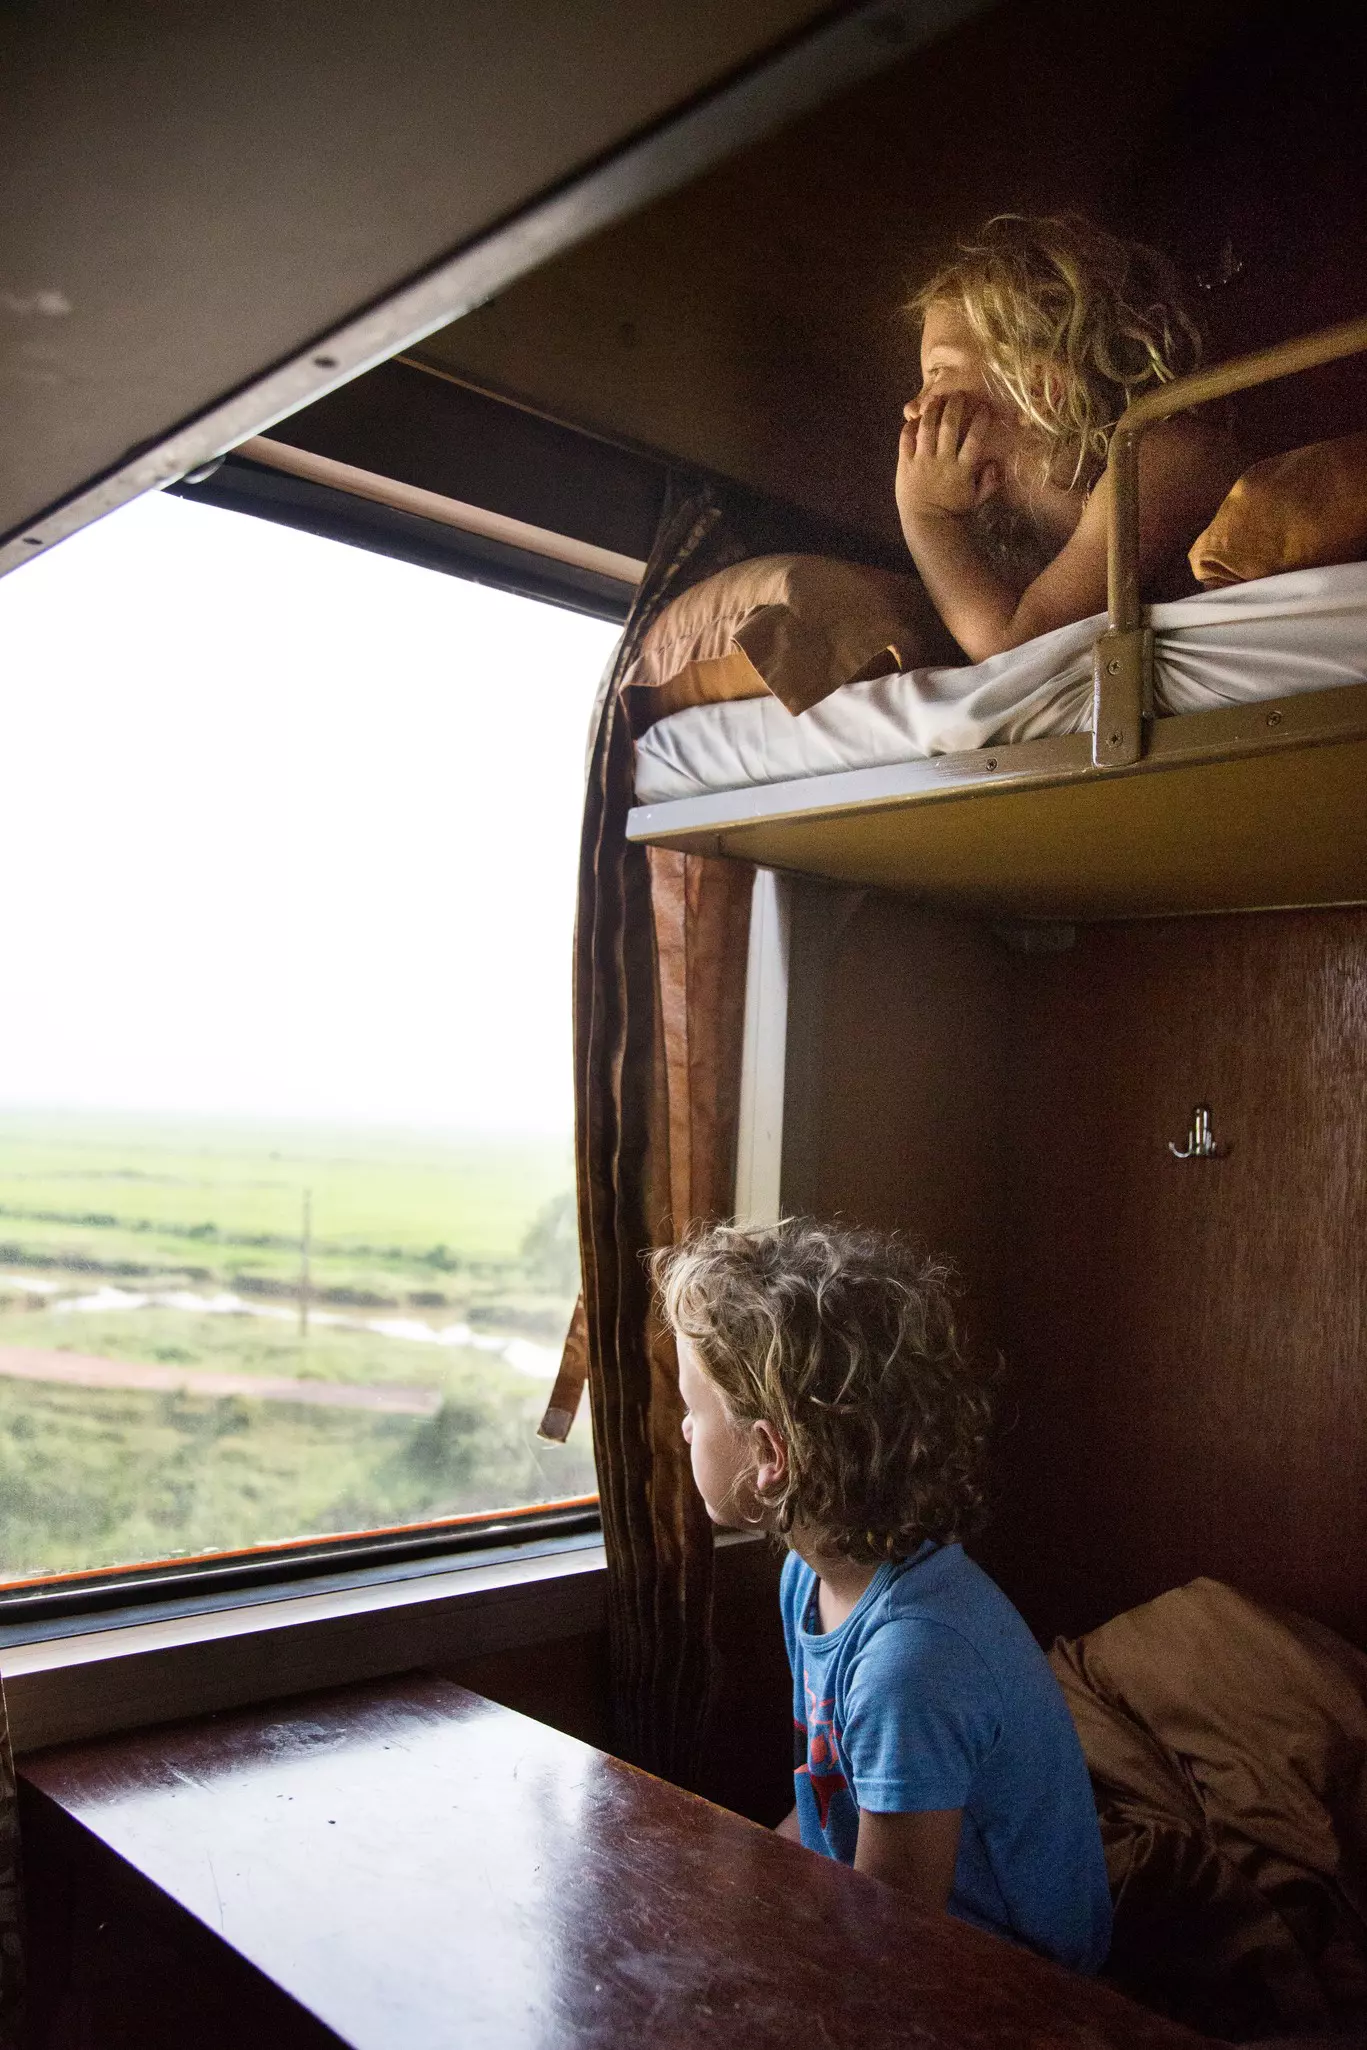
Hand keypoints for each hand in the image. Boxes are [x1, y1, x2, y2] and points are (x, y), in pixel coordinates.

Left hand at [896, 392, 1000, 530]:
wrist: (926, 523)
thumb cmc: (953, 510)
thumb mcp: (976, 499)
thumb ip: (989, 482)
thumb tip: (997, 464)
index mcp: (962, 469)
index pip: (975, 439)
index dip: (980, 421)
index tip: (984, 407)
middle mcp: (942, 462)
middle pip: (949, 427)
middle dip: (955, 407)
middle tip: (959, 394)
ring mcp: (922, 462)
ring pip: (927, 428)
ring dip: (932, 410)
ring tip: (936, 399)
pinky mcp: (905, 464)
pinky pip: (906, 440)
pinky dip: (910, 426)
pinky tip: (915, 418)